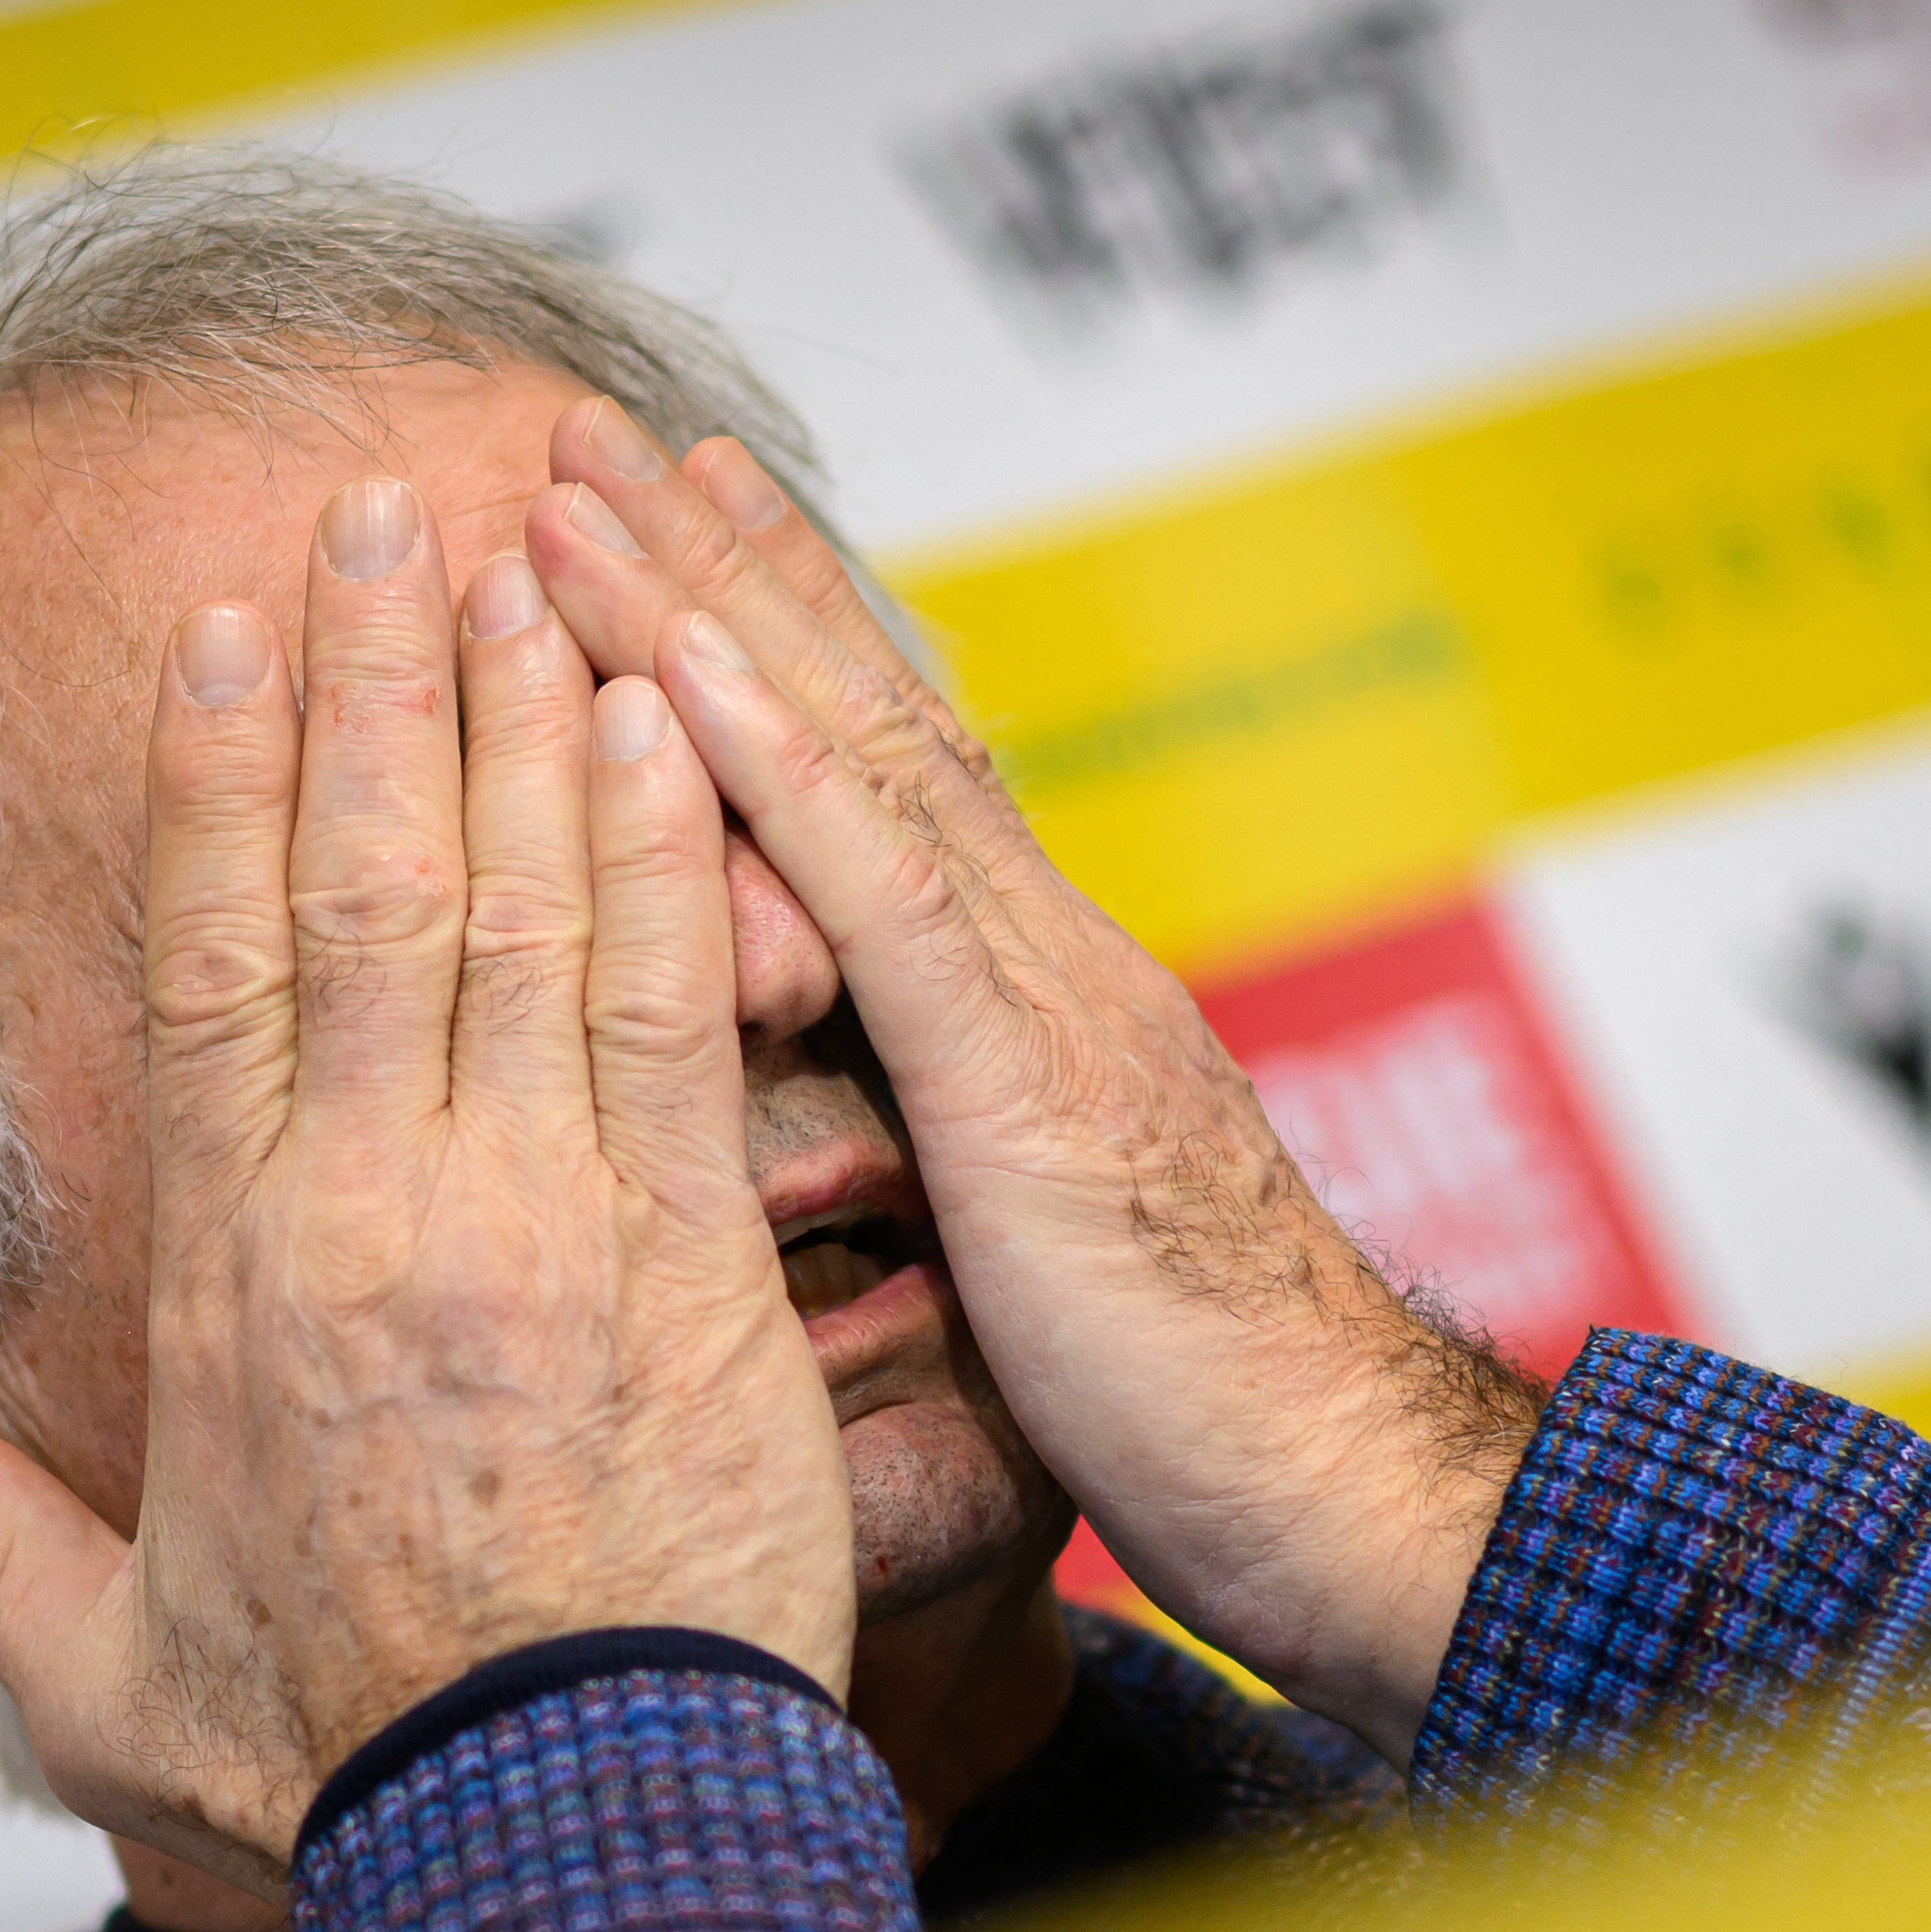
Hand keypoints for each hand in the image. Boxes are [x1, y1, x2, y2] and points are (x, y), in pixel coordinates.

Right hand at [0, 483, 855, 1889]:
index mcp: (231, 1277)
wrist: (554, 1841)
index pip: (211, 967)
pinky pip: (679, 1012)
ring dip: (527, 715)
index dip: (216, 783)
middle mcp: (376, 1208)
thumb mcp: (100, 1672)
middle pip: (366, 884)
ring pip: (526, 908)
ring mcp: (543, 1219)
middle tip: (381, 509)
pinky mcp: (694, 1263)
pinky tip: (670, 723)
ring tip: (530, 554)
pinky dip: (672, 854)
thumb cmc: (343, 1773)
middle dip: (375, 680)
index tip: (227, 636)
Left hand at [523, 401, 1537, 1761]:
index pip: (892, 791)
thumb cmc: (1218, 1438)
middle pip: (866, 718)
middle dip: (722, 567)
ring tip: (574, 479)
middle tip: (588, 428)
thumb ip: (974, 1193)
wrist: (1356, 1504)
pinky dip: (777, 764)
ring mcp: (1045, 1009)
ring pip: (855, 760)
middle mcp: (1048, 966)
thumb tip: (883, 1174)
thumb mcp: (1058, 1285)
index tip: (673, 525)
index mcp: (1045, 1018)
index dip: (783, 650)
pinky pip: (883, 896)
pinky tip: (677, 662)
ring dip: (705, 610)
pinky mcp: (1029, 1092)